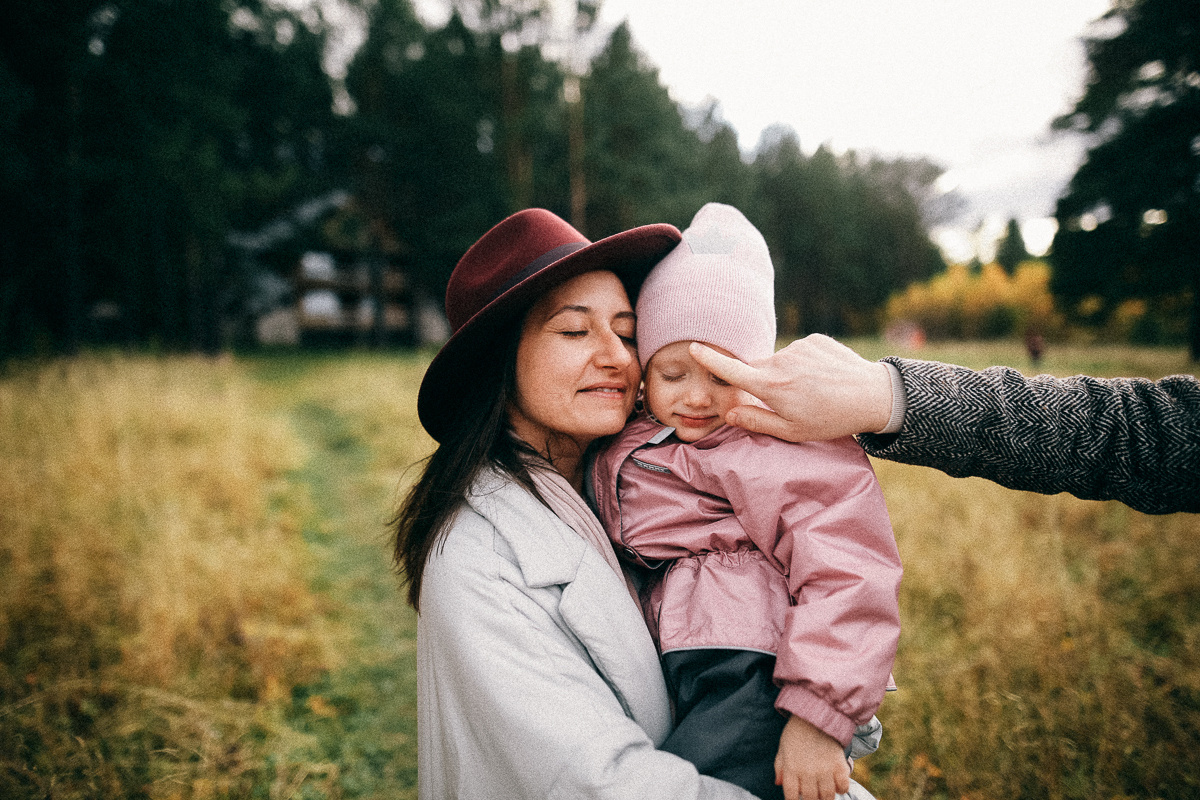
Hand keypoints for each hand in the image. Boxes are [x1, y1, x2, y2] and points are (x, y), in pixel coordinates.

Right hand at [689, 335, 892, 441]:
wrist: (873, 395)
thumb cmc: (831, 420)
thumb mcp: (792, 431)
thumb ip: (756, 421)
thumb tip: (729, 413)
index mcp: (771, 387)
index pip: (731, 371)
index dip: (710, 359)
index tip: (694, 347)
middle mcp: (781, 362)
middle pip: (756, 369)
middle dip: (764, 382)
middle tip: (789, 400)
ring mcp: (798, 348)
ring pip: (780, 361)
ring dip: (788, 373)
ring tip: (814, 390)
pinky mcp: (815, 340)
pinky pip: (799, 351)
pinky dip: (805, 363)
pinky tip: (823, 377)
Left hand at [774, 714, 850, 799]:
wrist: (816, 714)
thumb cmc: (796, 730)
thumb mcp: (783, 747)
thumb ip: (779, 766)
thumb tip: (778, 783)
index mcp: (791, 769)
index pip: (791, 796)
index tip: (798, 797)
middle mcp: (807, 773)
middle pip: (811, 799)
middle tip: (814, 795)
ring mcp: (824, 771)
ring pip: (828, 797)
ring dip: (826, 797)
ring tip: (825, 792)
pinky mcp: (839, 766)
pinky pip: (843, 786)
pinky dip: (841, 788)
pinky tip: (837, 784)